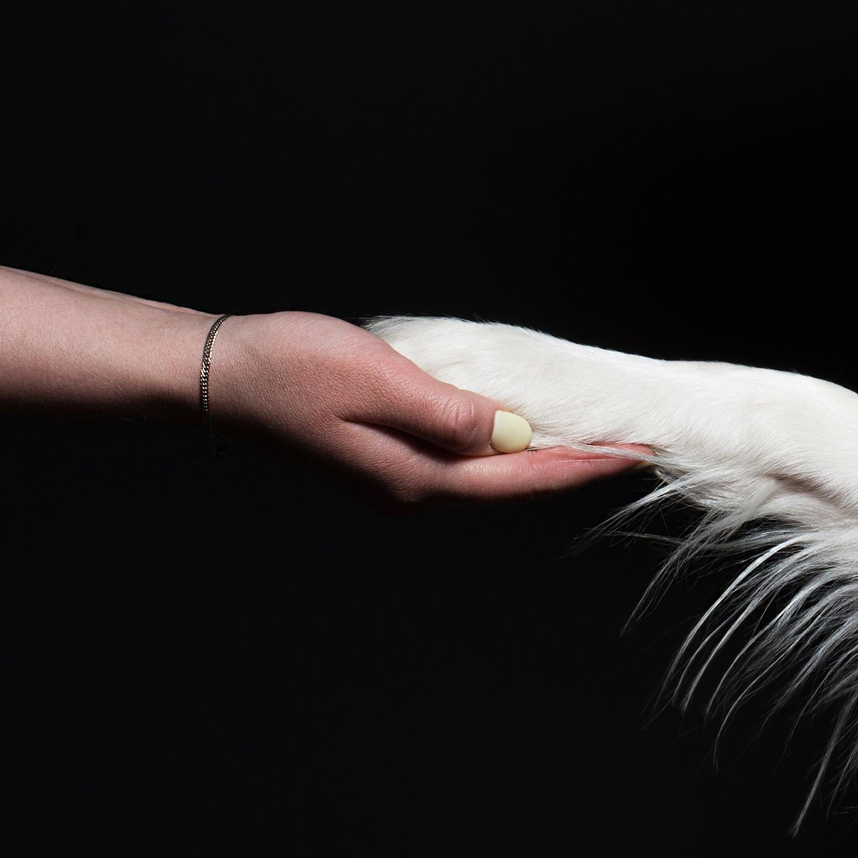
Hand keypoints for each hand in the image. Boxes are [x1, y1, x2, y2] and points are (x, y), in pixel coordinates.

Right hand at [200, 311, 642, 511]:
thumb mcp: (378, 379)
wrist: (220, 376)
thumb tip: (515, 435)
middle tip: (632, 444)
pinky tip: (518, 429)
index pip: (522, 476)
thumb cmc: (290, 368)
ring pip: (486, 475)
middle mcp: (409, 489)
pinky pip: (458, 460)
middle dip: (574, 464)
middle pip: (511, 484)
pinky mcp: (378, 460)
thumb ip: (450, 412)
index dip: (584, 462)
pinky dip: (500, 446)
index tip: (637, 450)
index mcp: (414, 476)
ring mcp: (392, 479)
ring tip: (591, 437)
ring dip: (539, 457)